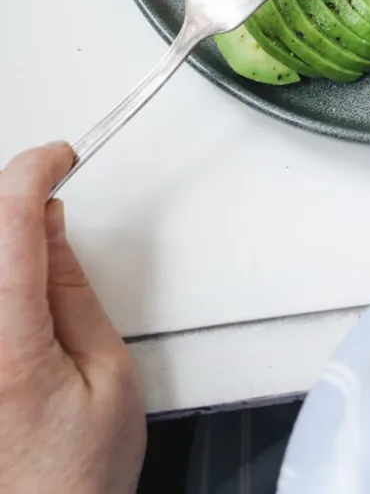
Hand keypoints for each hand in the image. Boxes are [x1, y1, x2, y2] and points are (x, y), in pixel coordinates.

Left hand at [0, 144, 145, 493]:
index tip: (57, 159)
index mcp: (6, 343)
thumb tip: (50, 225)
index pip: (9, 222)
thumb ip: (73, 292)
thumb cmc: (74, 483)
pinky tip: (16, 283)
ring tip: (28, 245)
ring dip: (4, 244)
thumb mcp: (109, 377)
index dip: (33, 171)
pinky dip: (0, 276)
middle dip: (11, 205)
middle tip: (45, 204)